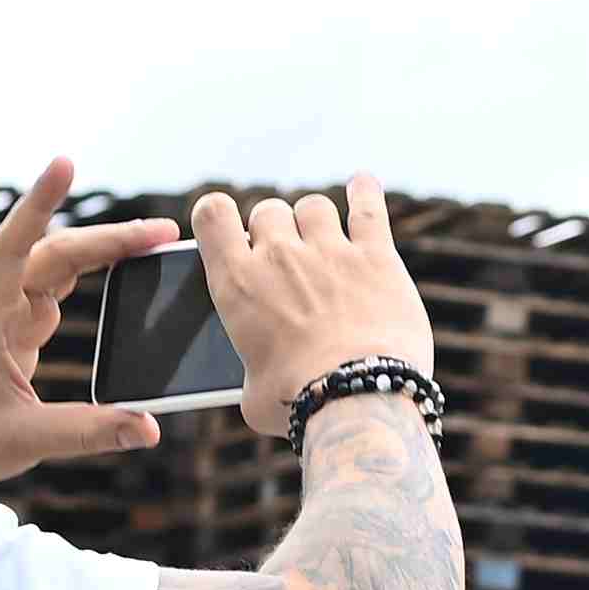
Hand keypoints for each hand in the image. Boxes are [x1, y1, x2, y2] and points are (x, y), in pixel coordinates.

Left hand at [0, 159, 177, 484]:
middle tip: (163, 231)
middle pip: (55, 251)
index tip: (65, 162)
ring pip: (61, 264)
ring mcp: (7, 310)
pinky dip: (94, 273)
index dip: (39, 203)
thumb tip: (149, 427)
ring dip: (105, 249)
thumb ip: (89, 431)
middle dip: (109, 237)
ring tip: (155, 242)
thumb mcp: (25, 439)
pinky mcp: (18, 325)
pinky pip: (60, 287)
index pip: (13, 245)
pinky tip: (126, 267)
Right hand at [186, 178, 436, 437]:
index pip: (212, 214)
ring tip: (325, 243)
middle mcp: (279, 256)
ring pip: (314, 206)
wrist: (356, 400)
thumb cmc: (297, 403)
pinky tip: (363, 186)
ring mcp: (329, 251)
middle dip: (275, 230)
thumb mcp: (251, 392)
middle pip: (268, 211)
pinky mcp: (376, 257)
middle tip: (287, 261)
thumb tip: (256, 383)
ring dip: (315, 220)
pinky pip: (367, 207)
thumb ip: (250, 368)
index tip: (229, 229)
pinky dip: (364, 193)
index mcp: (236, 283)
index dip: (218, 216)